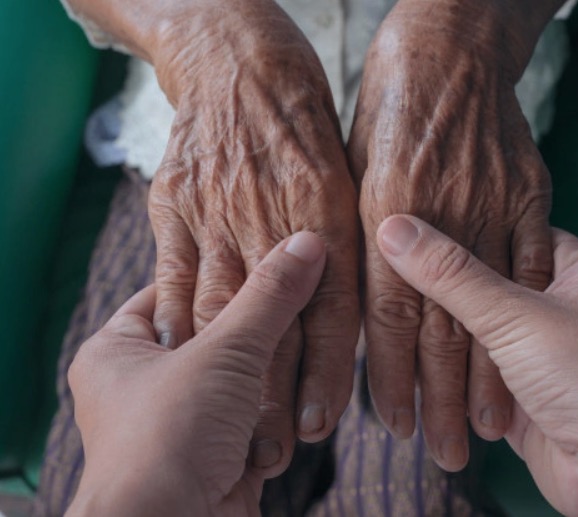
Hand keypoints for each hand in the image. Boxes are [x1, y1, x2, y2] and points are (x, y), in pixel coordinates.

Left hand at [66, 233, 326, 516]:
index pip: (175, 287)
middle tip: (300, 302)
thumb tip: (307, 244)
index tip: (267, 257)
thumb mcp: (222, 352)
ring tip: (304, 359)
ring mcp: (182, 424)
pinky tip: (295, 412)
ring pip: (243, 380)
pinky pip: (256, 421)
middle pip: (216, 334)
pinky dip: (278, 420)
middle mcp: (145, 385)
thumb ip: (268, 297)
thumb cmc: (168, 440)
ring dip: (276, 380)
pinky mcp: (214, 457)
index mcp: (119, 350)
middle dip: (260, 330)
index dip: (221, 270)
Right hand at [146, 0, 359, 470]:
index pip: (338, 310)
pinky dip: (180, 323)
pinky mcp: (177, 206)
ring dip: (229, 375)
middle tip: (286, 448)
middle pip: (282, 326)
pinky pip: (177, 275)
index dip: (335, 371)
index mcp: (332, 212)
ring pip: (226, 312)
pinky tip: (185, 364)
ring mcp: (222, 213)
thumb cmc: (306, 115)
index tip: (332, 421)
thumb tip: (381, 304)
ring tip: (236, 427)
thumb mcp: (351, 172)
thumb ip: (360, 239)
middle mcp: (277, 220)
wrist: (239, 57)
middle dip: (284, 392)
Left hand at [348, 0, 552, 469]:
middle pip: (437, 324)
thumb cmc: (387, 106)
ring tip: (487, 429)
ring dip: (487, 375)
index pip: (381, 312)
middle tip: (443, 450)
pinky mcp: (529, 195)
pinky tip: (533, 352)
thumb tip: (349, 303)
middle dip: (439, 396)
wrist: (450, 47)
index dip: (384, 374)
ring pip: (490, 307)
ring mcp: (488, 205)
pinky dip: (532, 321)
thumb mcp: (348, 167)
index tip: (391, 422)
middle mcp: (436, 214)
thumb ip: (354, 238)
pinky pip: (533, 264)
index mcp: (380, 209)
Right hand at [377, 215, 577, 515]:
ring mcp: (552, 355)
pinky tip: (414, 367)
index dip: (468, 229)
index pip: (516, 232)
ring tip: (394, 319)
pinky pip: (482, 379)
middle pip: (495, 287)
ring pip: (485, 337)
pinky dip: (453, 379)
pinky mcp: (533, 397)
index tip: (416, 226)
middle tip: (394, 273)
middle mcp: (572, 307)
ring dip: (447, 340)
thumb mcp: (515, 314)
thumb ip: (450, 275)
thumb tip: (392, 227)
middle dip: (447, 290)